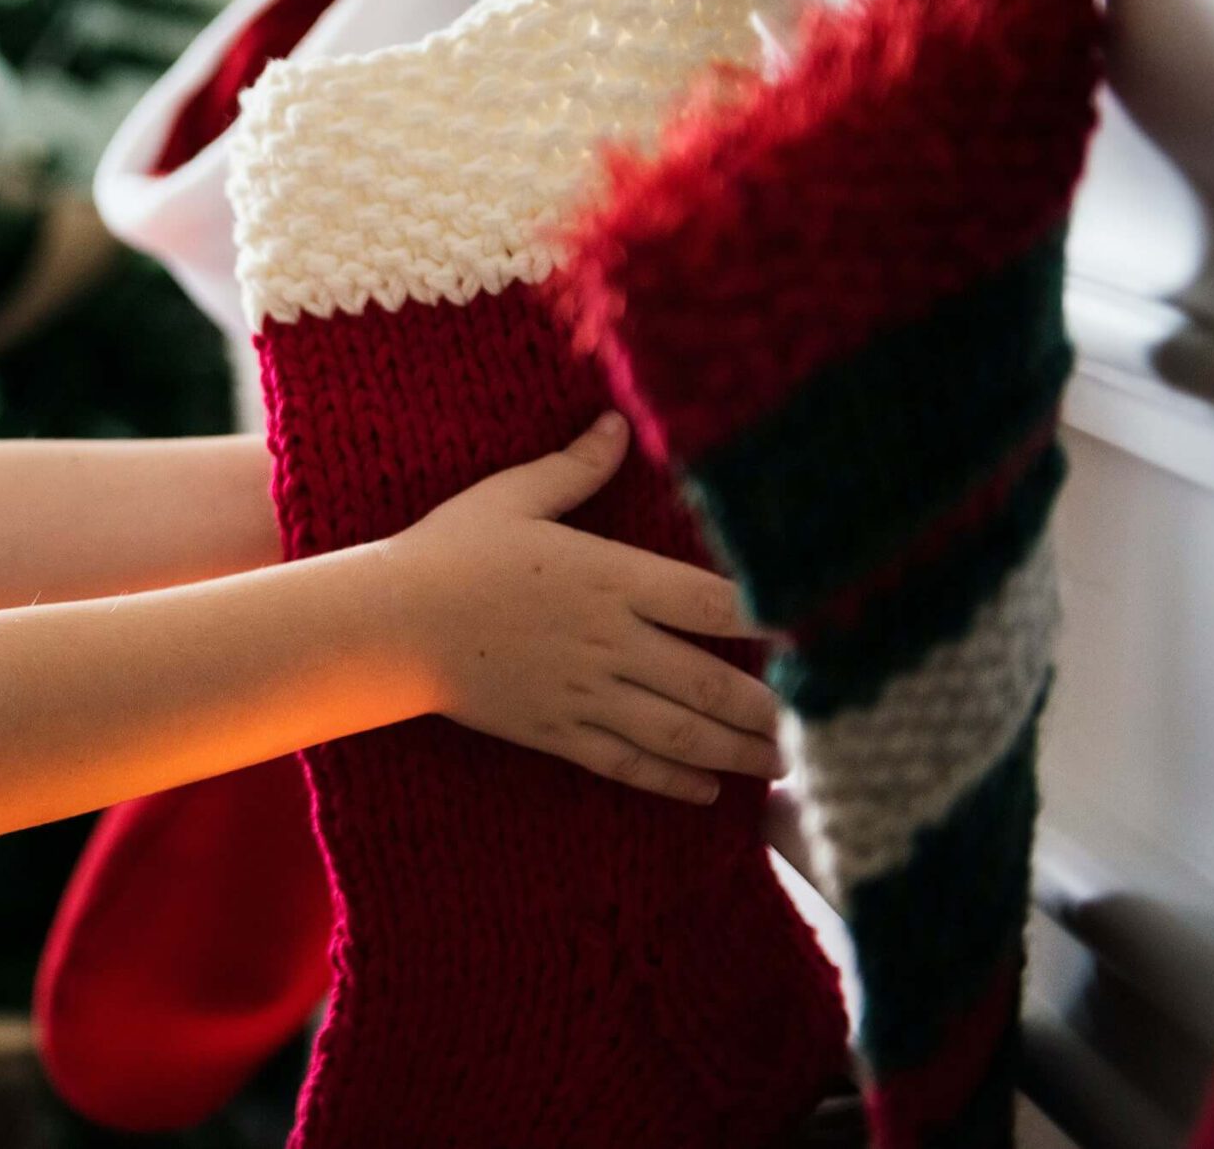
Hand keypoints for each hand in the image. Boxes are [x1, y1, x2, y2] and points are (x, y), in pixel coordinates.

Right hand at [389, 411, 784, 803]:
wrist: (389, 625)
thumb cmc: (449, 552)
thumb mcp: (510, 497)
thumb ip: (574, 467)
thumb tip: (616, 423)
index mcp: (607, 578)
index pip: (711, 601)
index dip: (771, 616)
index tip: (819, 630)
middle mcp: (608, 641)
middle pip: (711, 681)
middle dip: (772, 706)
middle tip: (824, 722)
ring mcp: (584, 693)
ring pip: (680, 732)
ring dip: (740, 750)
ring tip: (785, 764)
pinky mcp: (557, 731)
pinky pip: (628, 764)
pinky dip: (674, 781)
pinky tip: (709, 789)